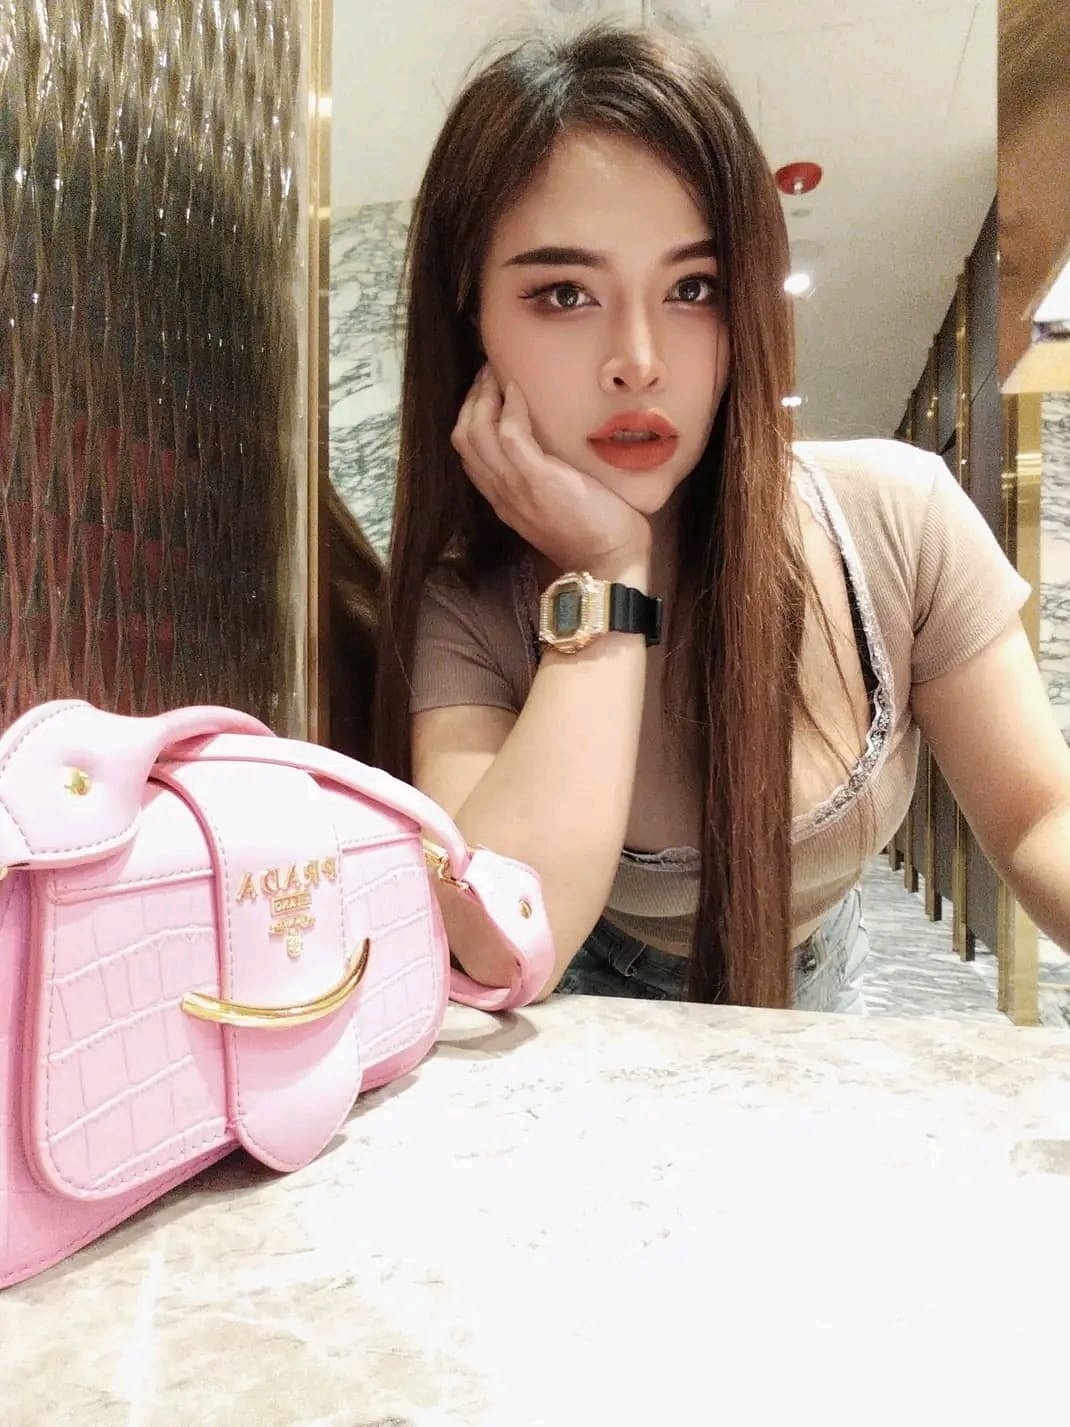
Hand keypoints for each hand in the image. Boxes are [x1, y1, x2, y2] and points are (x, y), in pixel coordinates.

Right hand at [451, 366, 650, 574]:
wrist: (609, 563)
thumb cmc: (596, 533)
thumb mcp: (557, 505)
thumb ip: (543, 481)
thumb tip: (554, 445)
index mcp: (503, 500)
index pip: (469, 453)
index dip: (471, 417)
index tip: (487, 391)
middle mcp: (500, 494)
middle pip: (462, 438)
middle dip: (471, 399)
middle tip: (489, 373)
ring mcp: (514, 487)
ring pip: (475, 432)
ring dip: (484, 395)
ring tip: (498, 373)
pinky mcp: (536, 480)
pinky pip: (509, 434)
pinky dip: (509, 406)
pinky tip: (520, 389)